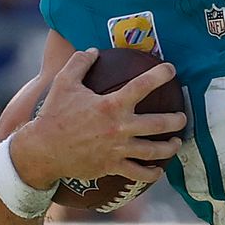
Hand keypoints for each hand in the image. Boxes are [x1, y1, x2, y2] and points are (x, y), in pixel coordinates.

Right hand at [13, 49, 185, 187]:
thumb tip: (93, 50)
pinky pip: (138, 174)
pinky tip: (158, 170)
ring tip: (176, 143)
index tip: (171, 69)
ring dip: (170, 147)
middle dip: (176, 120)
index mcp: (110, 105)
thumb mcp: (63, 83)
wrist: (42, 151)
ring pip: (154, 151)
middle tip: (182, 116)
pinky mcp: (112, 166)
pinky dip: (152, 174)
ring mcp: (117, 149)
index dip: (160, 75)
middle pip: (158, 124)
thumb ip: (79, 63)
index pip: (143, 85)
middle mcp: (118, 127)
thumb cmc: (52, 114)